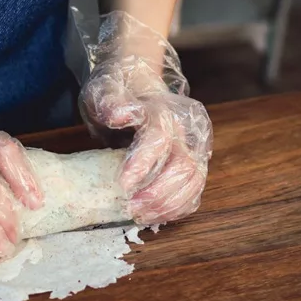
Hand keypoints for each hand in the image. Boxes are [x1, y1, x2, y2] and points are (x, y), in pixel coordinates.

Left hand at [76, 12, 211, 224]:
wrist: (138, 85)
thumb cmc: (118, 92)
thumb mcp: (104, 90)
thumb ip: (110, 101)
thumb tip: (117, 115)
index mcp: (164, 110)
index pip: (159, 139)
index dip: (143, 164)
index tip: (122, 185)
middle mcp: (188, 129)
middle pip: (184, 166)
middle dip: (157, 193)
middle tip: (130, 207)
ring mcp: (196, 148)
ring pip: (194, 183)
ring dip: (167, 205)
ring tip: (139, 215)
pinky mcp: (196, 164)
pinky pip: (194, 192)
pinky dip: (176, 209)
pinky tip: (154, 216)